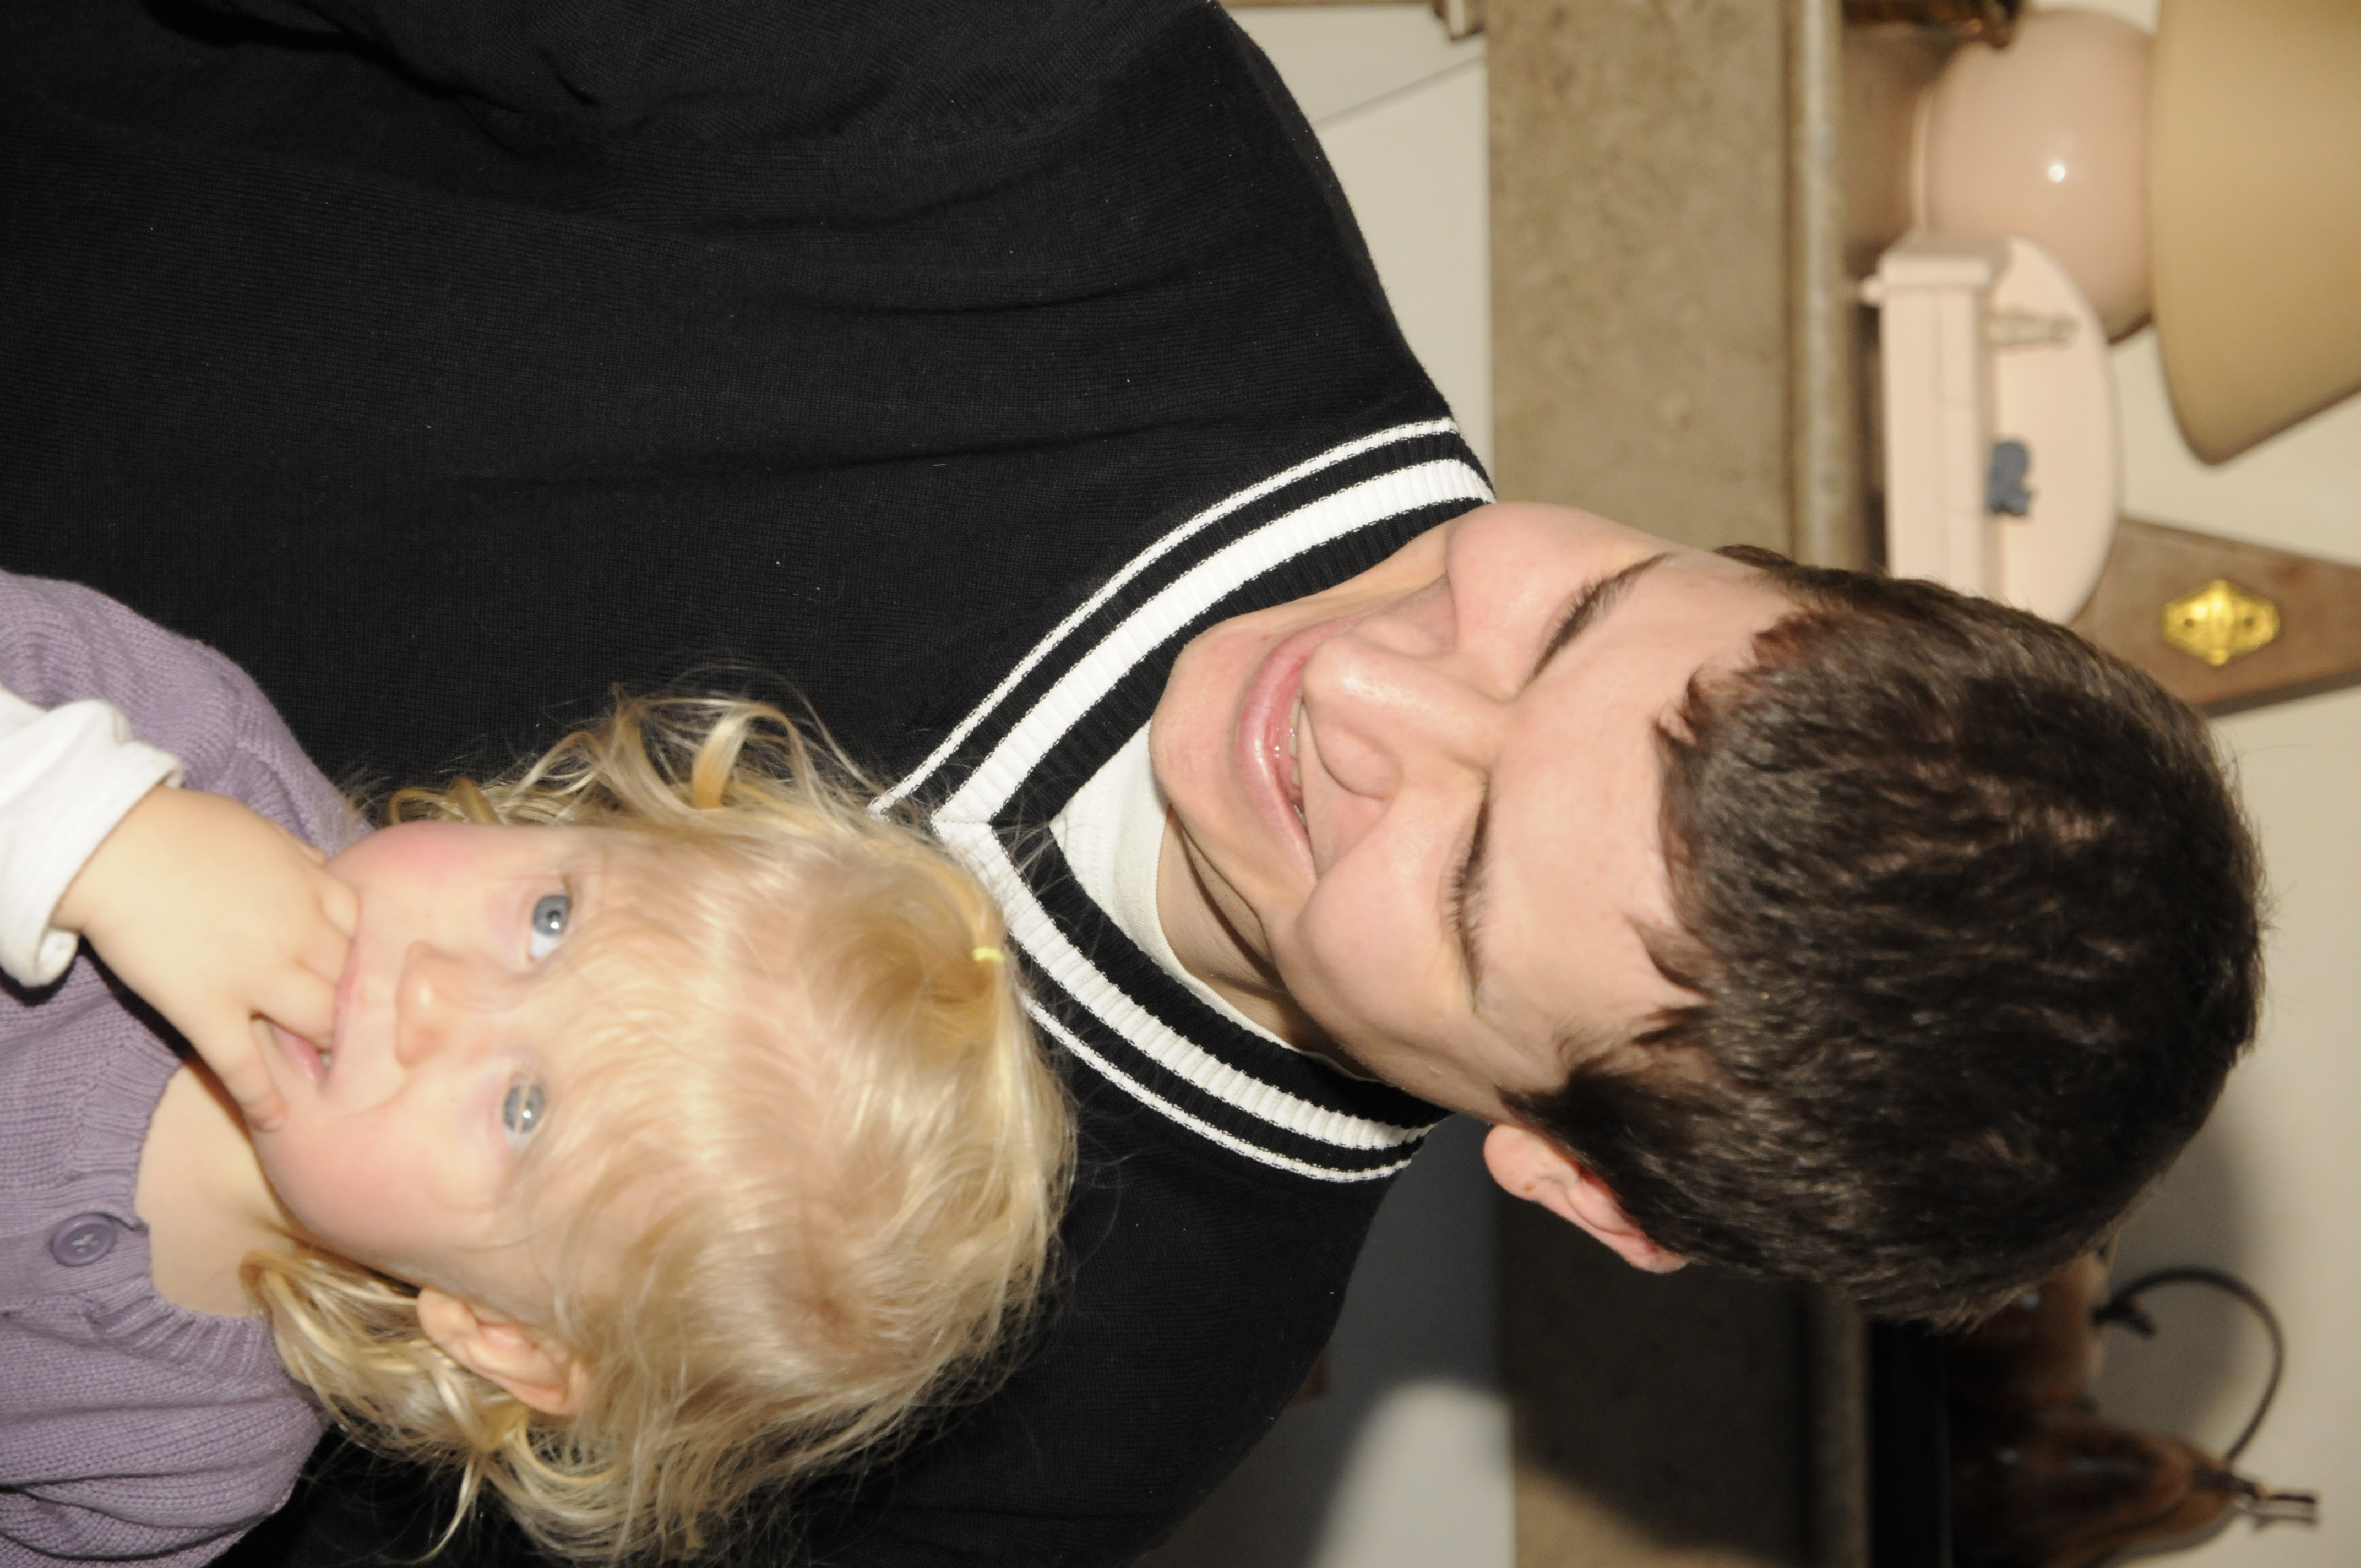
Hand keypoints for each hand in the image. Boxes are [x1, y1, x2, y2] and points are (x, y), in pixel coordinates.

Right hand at [57, 786, 357, 1130]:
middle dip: (357, 1011)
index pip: (364, 937)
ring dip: (324, 1047)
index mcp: (315, 891)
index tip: (365, 982)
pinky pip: (243, 1063)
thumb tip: (324, 869)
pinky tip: (275, 1123)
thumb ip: (301, 858)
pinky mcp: (206, 1006)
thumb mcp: (264, 832)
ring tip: (327, 1070)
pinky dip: (262, 1098)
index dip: (365, 963)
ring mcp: (256, 975)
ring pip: (316, 1024)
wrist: (117, 843)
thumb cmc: (186, 829)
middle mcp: (299, 936)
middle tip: (357, 1035)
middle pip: (351, 986)